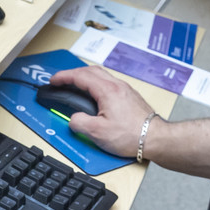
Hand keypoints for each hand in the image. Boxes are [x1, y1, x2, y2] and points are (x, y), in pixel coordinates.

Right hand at [47, 65, 162, 158]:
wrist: (155, 138)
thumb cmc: (131, 135)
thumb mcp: (97, 133)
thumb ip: (79, 122)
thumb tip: (74, 119)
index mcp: (107, 90)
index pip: (80, 76)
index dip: (64, 77)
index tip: (53, 80)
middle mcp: (117, 86)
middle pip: (91, 70)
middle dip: (74, 73)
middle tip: (62, 81)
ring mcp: (125, 90)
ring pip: (101, 75)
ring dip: (86, 77)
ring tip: (75, 85)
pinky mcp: (130, 96)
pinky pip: (109, 83)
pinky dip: (96, 84)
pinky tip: (94, 94)